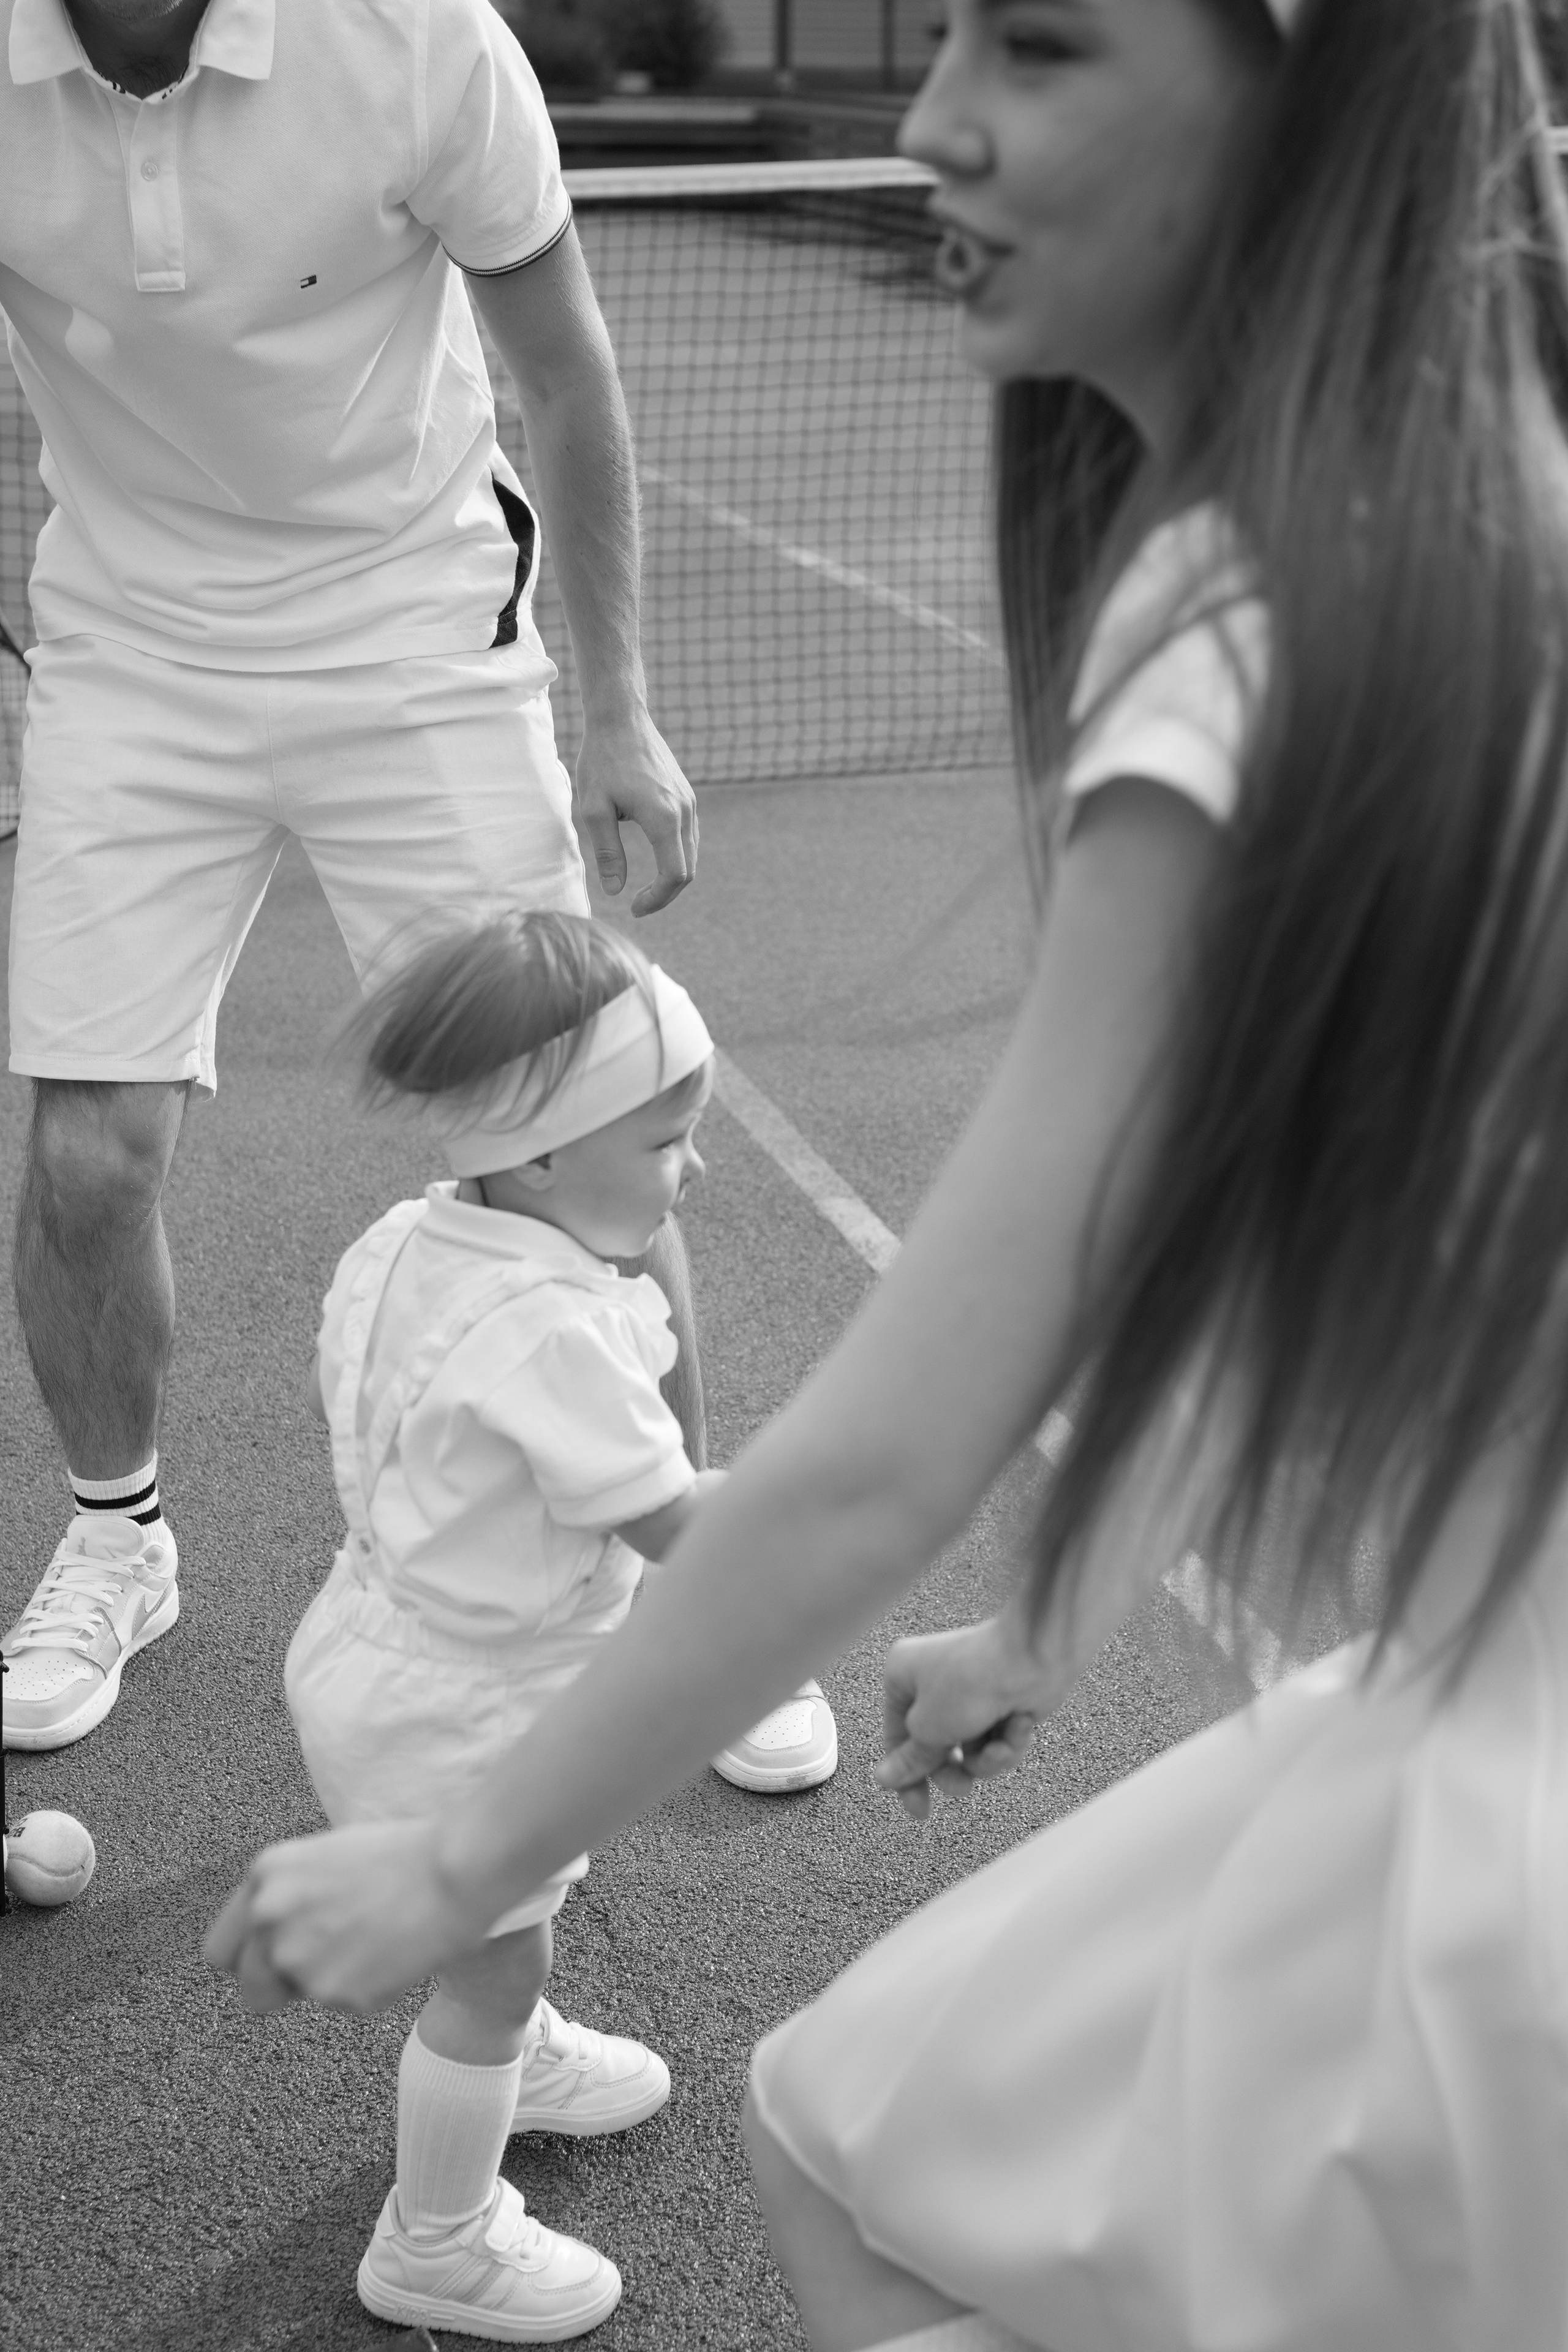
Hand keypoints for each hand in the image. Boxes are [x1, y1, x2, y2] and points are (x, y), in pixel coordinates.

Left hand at [203, 1820, 492, 2013]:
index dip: (248, 1957)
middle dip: (278, 1983)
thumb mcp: (325, 1857)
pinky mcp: (335, 1993)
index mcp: (265, 1877)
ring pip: (299, 1996)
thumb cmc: (402, 1853)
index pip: (221, 1949)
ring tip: (371, 1942)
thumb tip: (272, 1936)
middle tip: (322, 1962)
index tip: (270, 1959)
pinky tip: (393, 1952)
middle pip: (250, 1987)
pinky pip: (342, 2003)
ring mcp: (299, 1960)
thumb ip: (288, 1896)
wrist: (453, 1872)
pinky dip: (364, 1988)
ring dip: (325, 1981)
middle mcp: (270, 1920)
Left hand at [574, 706, 696, 915]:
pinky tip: (654, 857)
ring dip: (671, 875)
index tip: (634, 908)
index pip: (674, 875)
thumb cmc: (601, 760)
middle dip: (665, 894)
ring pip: (691, 854)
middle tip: (639, 905)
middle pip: (688, 870)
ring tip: (646, 887)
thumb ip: (607, 853)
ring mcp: (689, 802)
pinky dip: (675, 855)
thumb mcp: (594, 809)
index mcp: (664, 818)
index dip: (657, 899)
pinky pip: (689, 836)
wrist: (621, 718)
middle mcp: (684, 811)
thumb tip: (615, 891)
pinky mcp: (687, 795)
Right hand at [878, 1615, 1056, 1820]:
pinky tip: (1019, 1726)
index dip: (907, 1778)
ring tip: (1000, 1747)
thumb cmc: (971, 1681)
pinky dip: (1009, 1742)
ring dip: (988, 1758)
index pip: (897, 1737)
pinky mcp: (1001, 1702)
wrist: (1033, 1656)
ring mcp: (970, 1693)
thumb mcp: (930, 1729)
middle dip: (956, 1771)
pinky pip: (997, 1740)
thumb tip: (883, 1779)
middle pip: (936, 1748)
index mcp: (903, 1677)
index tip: (920, 1810)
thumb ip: (910, 1759)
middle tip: (964, 1787)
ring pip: (971, 1750)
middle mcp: (933, 1682)